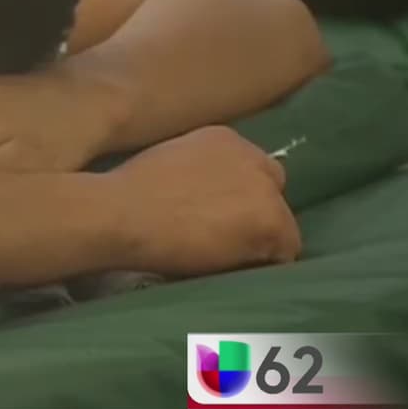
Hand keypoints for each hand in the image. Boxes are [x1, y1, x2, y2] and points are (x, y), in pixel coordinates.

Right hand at [100, 126, 300, 277]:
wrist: (121, 212)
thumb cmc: (124, 195)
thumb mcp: (166, 166)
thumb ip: (195, 175)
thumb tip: (198, 202)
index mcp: (223, 139)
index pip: (249, 169)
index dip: (237, 198)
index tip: (219, 217)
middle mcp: (251, 156)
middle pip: (271, 192)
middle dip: (254, 215)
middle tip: (225, 240)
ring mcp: (264, 188)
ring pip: (280, 223)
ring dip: (257, 241)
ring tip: (225, 260)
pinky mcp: (270, 221)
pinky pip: (285, 252)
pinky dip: (264, 264)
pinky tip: (233, 270)